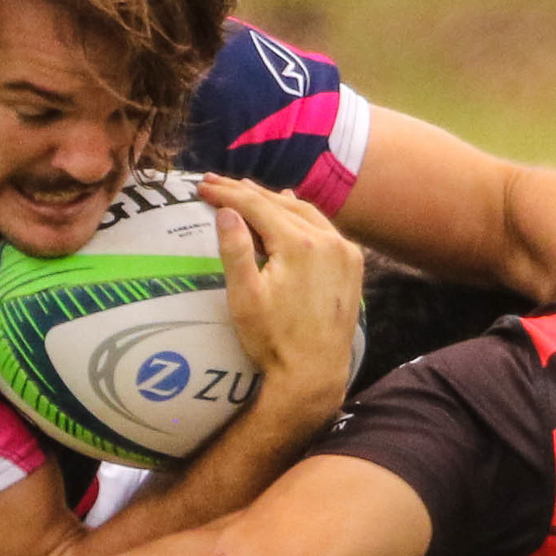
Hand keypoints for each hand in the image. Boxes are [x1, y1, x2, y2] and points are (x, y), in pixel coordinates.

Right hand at [199, 174, 363, 421]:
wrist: (314, 373)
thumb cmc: (273, 340)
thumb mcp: (244, 297)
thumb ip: (235, 251)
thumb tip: (226, 211)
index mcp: (300, 245)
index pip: (257, 206)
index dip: (228, 194)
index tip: (203, 187)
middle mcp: (328, 241)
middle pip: (281, 205)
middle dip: (247, 192)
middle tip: (217, 182)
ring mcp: (344, 252)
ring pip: (304, 213)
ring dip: (274, 201)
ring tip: (247, 190)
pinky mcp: (352, 264)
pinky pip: (324, 228)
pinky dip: (301, 216)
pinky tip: (289, 207)